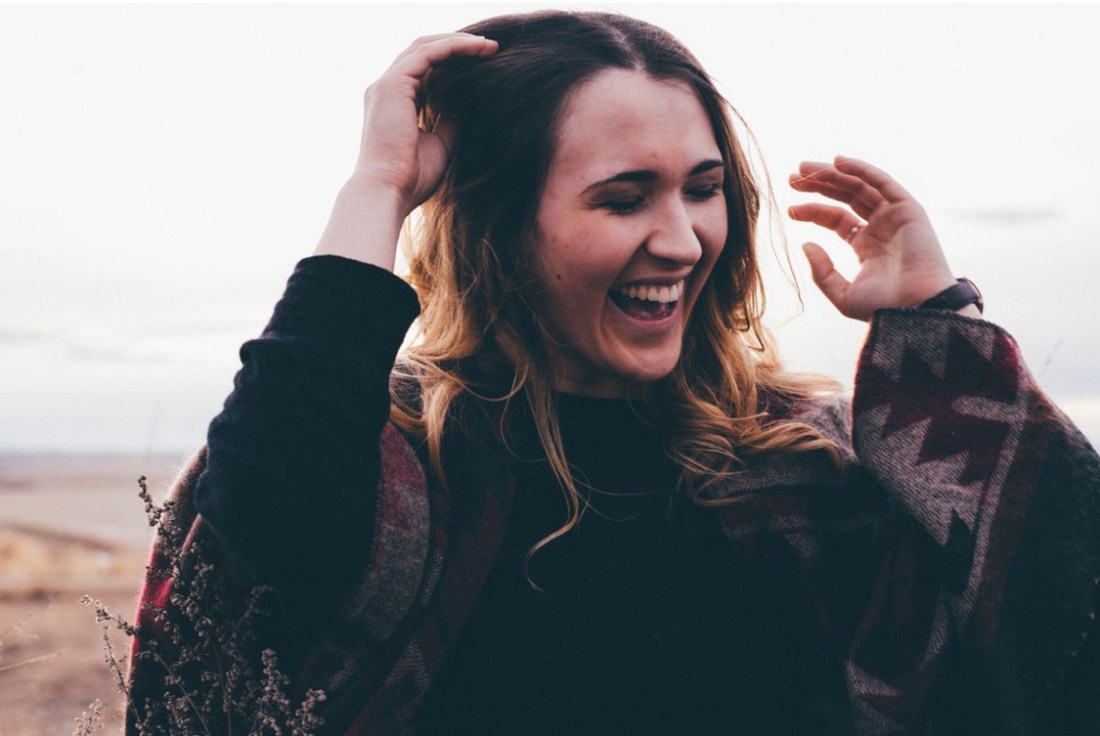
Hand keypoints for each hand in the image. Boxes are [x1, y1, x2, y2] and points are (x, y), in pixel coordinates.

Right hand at [314, 33, 497, 268]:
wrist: (388, 193)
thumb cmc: (411, 180)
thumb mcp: (439, 145)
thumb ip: (448, 122)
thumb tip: (465, 107)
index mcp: (393, 104)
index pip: (422, 70)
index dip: (451, 62)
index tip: (482, 63)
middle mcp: (385, 90)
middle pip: (422, 52)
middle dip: (456, 46)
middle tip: (490, 48)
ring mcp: (386, 85)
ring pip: (425, 47)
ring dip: (459, 42)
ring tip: (490, 46)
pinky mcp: (393, 85)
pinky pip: (427, 54)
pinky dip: (453, 47)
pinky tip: (479, 48)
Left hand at [788, 156, 965, 320]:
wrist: (916, 309)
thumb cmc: (883, 307)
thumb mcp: (842, 293)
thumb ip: (822, 271)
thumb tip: (804, 244)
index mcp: (867, 246)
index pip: (836, 218)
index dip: (813, 211)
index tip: (790, 209)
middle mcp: (881, 227)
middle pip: (846, 197)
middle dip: (819, 185)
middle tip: (791, 178)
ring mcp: (896, 217)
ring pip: (860, 185)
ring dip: (832, 173)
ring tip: (804, 168)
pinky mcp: (909, 209)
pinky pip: (882, 182)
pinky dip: (861, 169)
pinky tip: (837, 162)